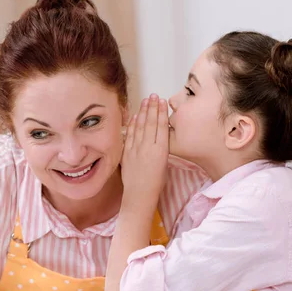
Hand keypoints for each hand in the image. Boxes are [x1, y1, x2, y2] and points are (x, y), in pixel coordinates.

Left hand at [121, 94, 168, 208]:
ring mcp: (137, 150)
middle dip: (152, 107)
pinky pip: (130, 135)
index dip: (161, 112)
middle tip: (153, 95)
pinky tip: (135, 115)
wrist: (140, 194)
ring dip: (143, 112)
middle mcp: (149, 148)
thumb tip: (157, 134)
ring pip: (140, 127)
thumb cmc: (155, 182)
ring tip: (145, 100)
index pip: (161, 126)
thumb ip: (160, 147)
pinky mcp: (127, 153)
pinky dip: (132, 124)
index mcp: (161, 151)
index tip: (161, 101)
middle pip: (151, 123)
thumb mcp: (164, 163)